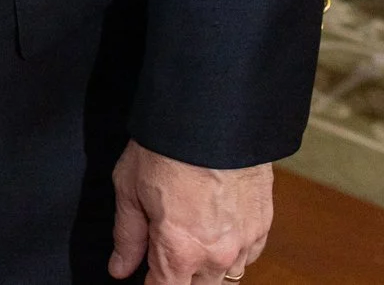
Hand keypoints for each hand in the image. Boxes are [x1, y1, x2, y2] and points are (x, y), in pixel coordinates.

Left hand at [109, 143, 271, 284]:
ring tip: (192, 241)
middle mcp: (216, 256)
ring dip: (208, 268)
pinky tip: (218, 233)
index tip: (146, 273)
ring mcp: (244, 242)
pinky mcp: (263, 223)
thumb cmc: (166, 147)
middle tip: (165, 250)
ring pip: (226, 276)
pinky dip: (234, 252)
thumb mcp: (130, 188)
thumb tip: (120, 268)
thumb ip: (127, 235)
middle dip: (180, 278)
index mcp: (179, 253)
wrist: (214, 116)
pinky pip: (249, 255)